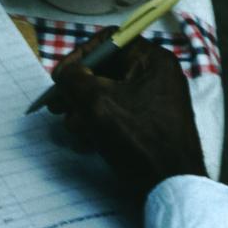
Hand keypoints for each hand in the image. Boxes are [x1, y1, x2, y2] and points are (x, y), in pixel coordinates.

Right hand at [49, 31, 207, 196]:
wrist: (170, 186)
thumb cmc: (138, 139)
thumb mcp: (97, 103)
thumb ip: (74, 79)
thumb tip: (66, 74)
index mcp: (153, 60)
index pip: (109, 40)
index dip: (80, 55)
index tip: (61, 77)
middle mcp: (156, 76)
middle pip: (105, 70)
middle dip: (77, 89)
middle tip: (57, 106)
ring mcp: (155, 101)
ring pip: (108, 94)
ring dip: (84, 110)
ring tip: (73, 128)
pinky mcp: (150, 124)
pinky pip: (118, 114)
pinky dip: (99, 124)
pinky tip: (87, 141)